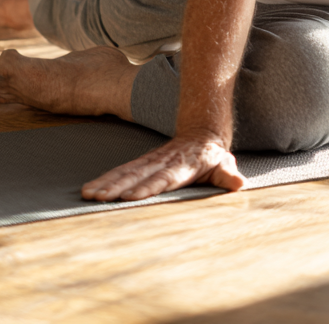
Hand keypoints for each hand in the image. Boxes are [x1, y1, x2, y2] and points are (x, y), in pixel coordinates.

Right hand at [81, 132, 245, 201]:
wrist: (202, 130)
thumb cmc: (213, 155)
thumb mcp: (224, 164)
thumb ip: (228, 175)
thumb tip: (239, 183)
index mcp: (183, 165)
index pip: (164, 177)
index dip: (149, 186)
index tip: (132, 196)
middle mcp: (163, 161)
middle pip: (139, 175)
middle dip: (119, 187)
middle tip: (101, 198)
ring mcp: (151, 160)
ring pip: (126, 172)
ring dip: (107, 183)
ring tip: (90, 194)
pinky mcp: (143, 162)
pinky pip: (122, 170)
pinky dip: (106, 179)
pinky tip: (90, 188)